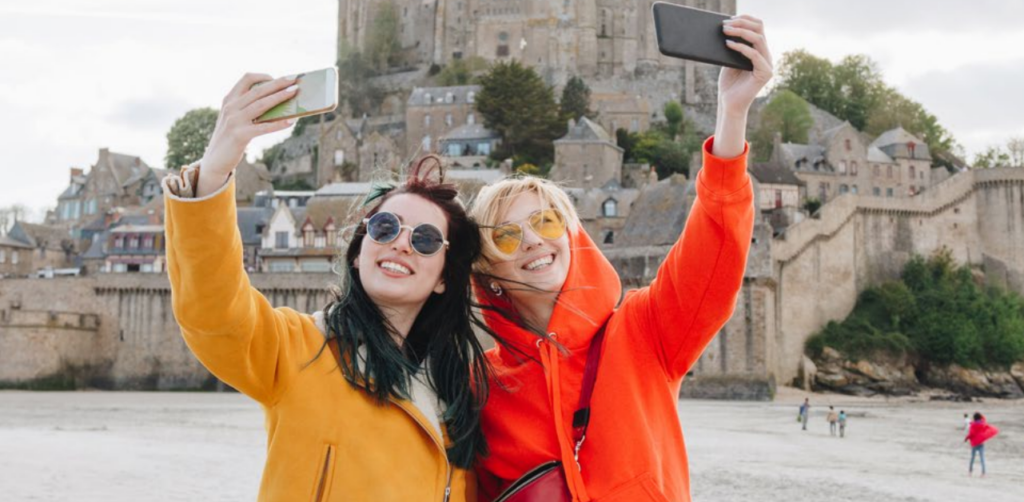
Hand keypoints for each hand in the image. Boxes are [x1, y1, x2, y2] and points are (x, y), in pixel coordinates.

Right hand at [196, 73, 297, 196]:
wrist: (214, 160)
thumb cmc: (230, 138)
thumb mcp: (234, 118)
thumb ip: (248, 108)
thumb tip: (276, 102)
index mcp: (229, 100)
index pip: (246, 79)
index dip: (263, 76)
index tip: (278, 78)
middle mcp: (230, 107)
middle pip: (258, 90)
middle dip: (278, 84)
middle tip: (294, 79)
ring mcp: (234, 121)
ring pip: (261, 105)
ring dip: (280, 97)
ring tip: (294, 93)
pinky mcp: (240, 136)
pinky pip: (264, 127)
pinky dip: (278, 123)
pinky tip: (291, 121)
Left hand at [719, 15, 772, 114]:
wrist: (729, 104)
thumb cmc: (728, 84)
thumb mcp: (729, 61)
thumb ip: (733, 47)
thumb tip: (727, 28)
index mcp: (760, 51)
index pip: (758, 28)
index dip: (745, 20)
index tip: (729, 18)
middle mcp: (766, 56)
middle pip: (760, 29)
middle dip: (742, 23)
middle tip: (726, 24)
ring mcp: (768, 64)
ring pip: (758, 39)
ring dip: (741, 32)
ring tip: (726, 31)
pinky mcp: (765, 73)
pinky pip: (754, 55)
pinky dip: (741, 48)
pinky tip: (728, 44)